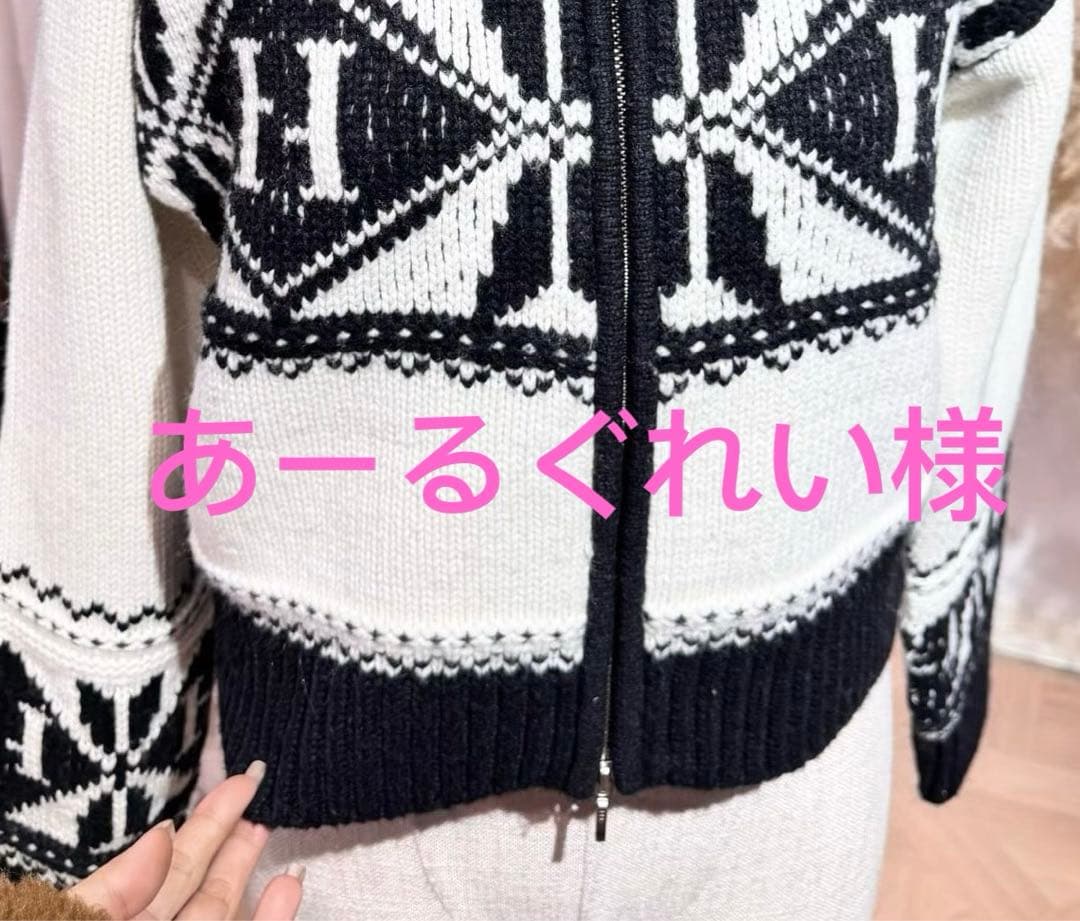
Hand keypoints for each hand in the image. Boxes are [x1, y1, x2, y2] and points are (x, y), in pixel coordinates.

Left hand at [69, 761, 302, 919]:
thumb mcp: (69, 919)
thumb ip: (110, 890)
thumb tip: (163, 834)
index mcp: (110, 916)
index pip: (166, 864)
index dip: (204, 823)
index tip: (237, 782)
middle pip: (198, 883)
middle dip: (228, 836)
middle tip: (257, 790)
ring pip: (223, 910)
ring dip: (249, 869)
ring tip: (270, 826)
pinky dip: (274, 917)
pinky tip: (291, 882)